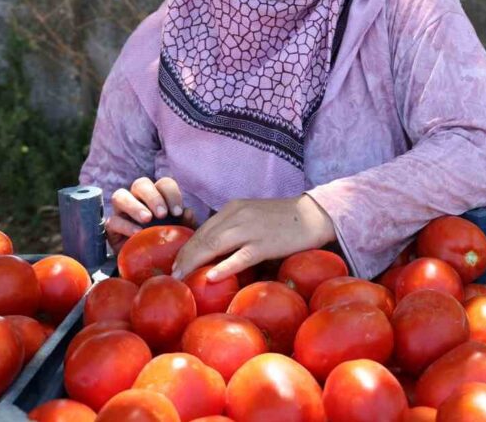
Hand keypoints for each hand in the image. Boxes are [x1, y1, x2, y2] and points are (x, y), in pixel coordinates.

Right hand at [105, 177, 194, 252]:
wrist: (149, 269)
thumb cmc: (167, 246)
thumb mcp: (181, 236)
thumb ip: (187, 224)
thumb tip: (188, 212)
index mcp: (158, 197)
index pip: (163, 184)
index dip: (171, 194)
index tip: (178, 212)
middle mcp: (138, 200)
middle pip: (141, 184)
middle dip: (153, 197)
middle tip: (162, 214)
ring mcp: (122, 212)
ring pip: (120, 196)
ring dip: (134, 205)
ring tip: (147, 219)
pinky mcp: (111, 228)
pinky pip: (113, 221)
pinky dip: (125, 225)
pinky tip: (137, 234)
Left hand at [170, 194, 335, 281]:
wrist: (312, 215)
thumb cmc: (282, 220)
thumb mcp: (252, 216)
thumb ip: (233, 227)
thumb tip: (212, 251)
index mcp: (233, 208)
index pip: (203, 229)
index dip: (187, 247)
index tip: (176, 263)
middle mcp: (238, 215)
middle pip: (204, 237)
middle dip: (186, 257)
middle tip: (173, 274)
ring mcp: (251, 229)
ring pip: (215, 245)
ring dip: (195, 262)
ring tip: (182, 277)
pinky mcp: (265, 244)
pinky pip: (240, 257)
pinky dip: (223, 267)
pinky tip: (211, 277)